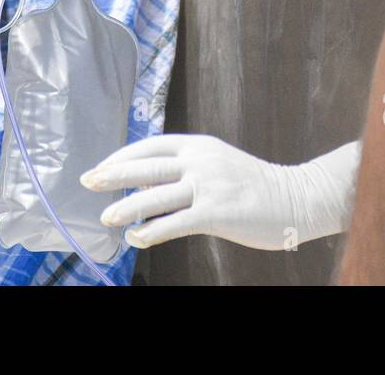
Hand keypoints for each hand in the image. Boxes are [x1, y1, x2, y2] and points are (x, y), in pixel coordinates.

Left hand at [81, 135, 359, 250]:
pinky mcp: (216, 213)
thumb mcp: (217, 162)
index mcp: (198, 145)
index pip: (150, 146)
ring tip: (106, 218)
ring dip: (125, 208)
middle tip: (88, 182)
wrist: (296, 198)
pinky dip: (151, 232)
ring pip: (155, 197)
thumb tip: (145, 182)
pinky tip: (136, 239)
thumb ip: (185, 168)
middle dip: (113, 175)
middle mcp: (200, 161)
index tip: (100, 167)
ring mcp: (208, 186)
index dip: (121, 157)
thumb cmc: (253, 184)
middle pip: (146, 166)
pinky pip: (174, 224)